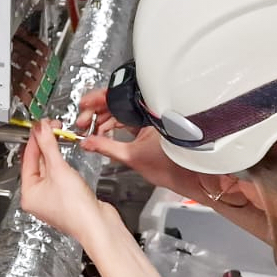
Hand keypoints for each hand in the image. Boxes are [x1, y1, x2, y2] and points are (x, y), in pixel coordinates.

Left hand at [20, 121, 112, 246]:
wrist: (98, 225)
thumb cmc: (76, 209)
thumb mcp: (58, 169)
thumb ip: (48, 146)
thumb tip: (41, 129)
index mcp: (28, 194)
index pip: (27, 159)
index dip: (35, 139)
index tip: (41, 125)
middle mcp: (38, 197)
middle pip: (37, 163)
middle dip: (44, 144)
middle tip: (51, 127)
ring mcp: (52, 198)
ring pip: (49, 168)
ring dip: (53, 152)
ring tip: (58, 135)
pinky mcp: (67, 198)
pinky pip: (60, 175)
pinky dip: (62, 163)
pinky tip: (66, 154)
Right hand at [78, 93, 248, 208]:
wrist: (192, 178)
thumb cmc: (175, 167)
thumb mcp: (132, 157)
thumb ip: (106, 148)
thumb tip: (88, 142)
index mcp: (148, 110)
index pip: (116, 97)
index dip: (97, 100)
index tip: (84, 106)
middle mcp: (149, 111)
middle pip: (116, 105)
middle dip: (97, 114)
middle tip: (83, 123)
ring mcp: (149, 120)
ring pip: (121, 113)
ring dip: (104, 121)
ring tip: (91, 131)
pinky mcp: (149, 128)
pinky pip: (127, 122)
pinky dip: (114, 127)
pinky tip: (105, 134)